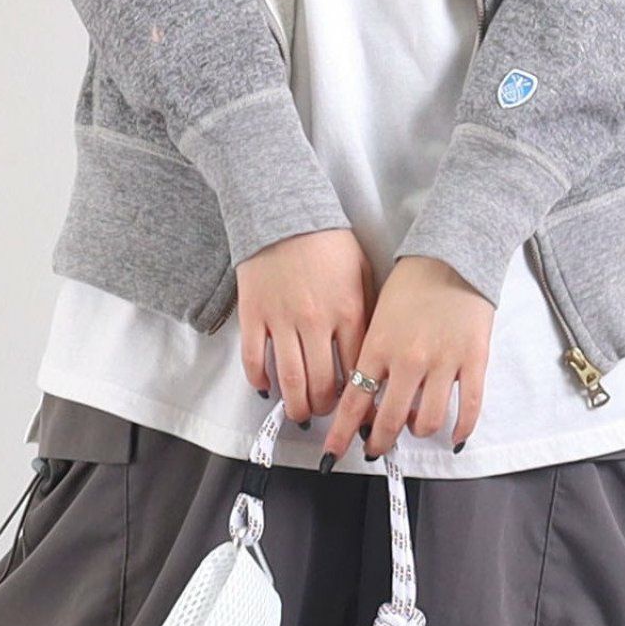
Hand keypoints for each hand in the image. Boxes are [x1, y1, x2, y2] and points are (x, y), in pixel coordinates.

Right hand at [236, 230, 374, 423]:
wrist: (285, 211)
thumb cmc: (329, 242)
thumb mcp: (362, 273)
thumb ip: (367, 314)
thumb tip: (371, 355)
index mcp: (348, 312)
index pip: (357, 371)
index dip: (357, 398)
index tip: (355, 409)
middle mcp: (316, 321)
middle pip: (322, 384)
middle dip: (324, 408)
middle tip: (323, 412)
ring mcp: (282, 320)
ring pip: (289, 380)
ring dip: (295, 405)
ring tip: (298, 413)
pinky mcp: (253, 315)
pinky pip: (254, 359)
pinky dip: (259, 380)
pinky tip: (266, 389)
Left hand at [322, 256, 491, 460]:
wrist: (453, 252)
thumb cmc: (411, 282)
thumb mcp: (376, 316)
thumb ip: (369, 356)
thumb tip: (364, 397)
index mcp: (378, 346)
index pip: (353, 402)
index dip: (341, 435)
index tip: (331, 456)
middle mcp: (408, 359)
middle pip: (389, 421)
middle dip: (379, 442)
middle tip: (376, 448)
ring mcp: (443, 362)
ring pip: (427, 421)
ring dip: (418, 431)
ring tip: (415, 425)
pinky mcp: (474, 360)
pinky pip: (469, 408)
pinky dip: (461, 430)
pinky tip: (454, 437)